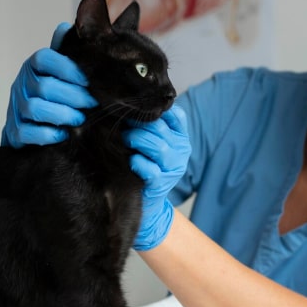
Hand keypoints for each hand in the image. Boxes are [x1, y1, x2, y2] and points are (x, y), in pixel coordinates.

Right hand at [1, 23, 96, 147]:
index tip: (89, 79)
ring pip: (36, 108)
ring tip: (81, 119)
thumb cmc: (51, 95)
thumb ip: (66, 52)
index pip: (45, 58)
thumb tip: (66, 27)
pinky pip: (27, 132)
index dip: (68, 68)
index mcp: (33, 66)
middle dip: (73, 96)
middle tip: (93, 103)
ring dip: (62, 114)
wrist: (29, 126)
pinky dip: (47, 134)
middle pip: (45, 86)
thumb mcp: (59, 71)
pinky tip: (63, 135)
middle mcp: (21, 84)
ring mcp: (15, 108)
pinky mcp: (13, 131)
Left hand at [123, 105, 190, 250]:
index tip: (137, 111)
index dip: (156, 111)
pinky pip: (150, 169)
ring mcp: (173, 168)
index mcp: (181, 138)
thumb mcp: (152, 144)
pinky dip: (137, 163)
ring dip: (137, 141)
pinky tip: (131, 162)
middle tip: (124, 126)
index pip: (176, 115)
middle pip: (161, 128)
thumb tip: (132, 105)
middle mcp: (182, 151)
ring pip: (158, 147)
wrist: (147, 202)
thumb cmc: (146, 166)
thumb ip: (151, 126)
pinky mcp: (162, 184)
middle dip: (138, 125)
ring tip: (126, 142)